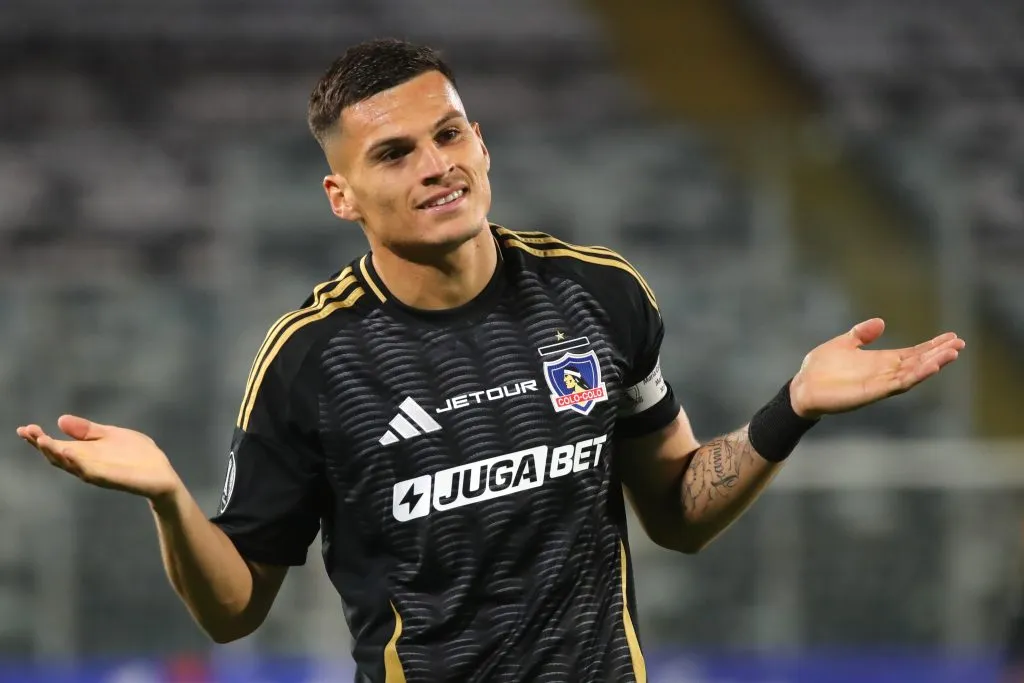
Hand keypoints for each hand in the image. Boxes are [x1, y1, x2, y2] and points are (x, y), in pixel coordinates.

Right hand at [16, 415, 181, 501]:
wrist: (161, 474)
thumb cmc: (137, 456)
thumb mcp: (111, 435)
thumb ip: (87, 430)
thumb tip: (60, 420)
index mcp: (84, 454)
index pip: (56, 446)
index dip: (39, 439)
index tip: (24, 429)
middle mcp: (86, 465)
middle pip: (58, 456)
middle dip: (42, 445)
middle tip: (28, 432)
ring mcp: (97, 473)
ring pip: (70, 465)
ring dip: (55, 453)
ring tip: (42, 441)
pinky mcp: (110, 478)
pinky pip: (90, 472)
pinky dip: (78, 463)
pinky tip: (68, 453)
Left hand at [789, 318, 965, 419]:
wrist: (801, 387)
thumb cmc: (820, 368)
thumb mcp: (843, 343)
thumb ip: (861, 334)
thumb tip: (880, 322)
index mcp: (880, 361)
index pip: (913, 353)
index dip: (931, 346)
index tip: (951, 337)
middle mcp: (884, 373)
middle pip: (918, 362)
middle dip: (939, 354)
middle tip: (960, 344)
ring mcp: (879, 383)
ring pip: (912, 374)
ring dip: (932, 364)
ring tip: (951, 354)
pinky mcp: (871, 392)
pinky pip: (897, 384)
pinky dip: (914, 376)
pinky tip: (928, 367)